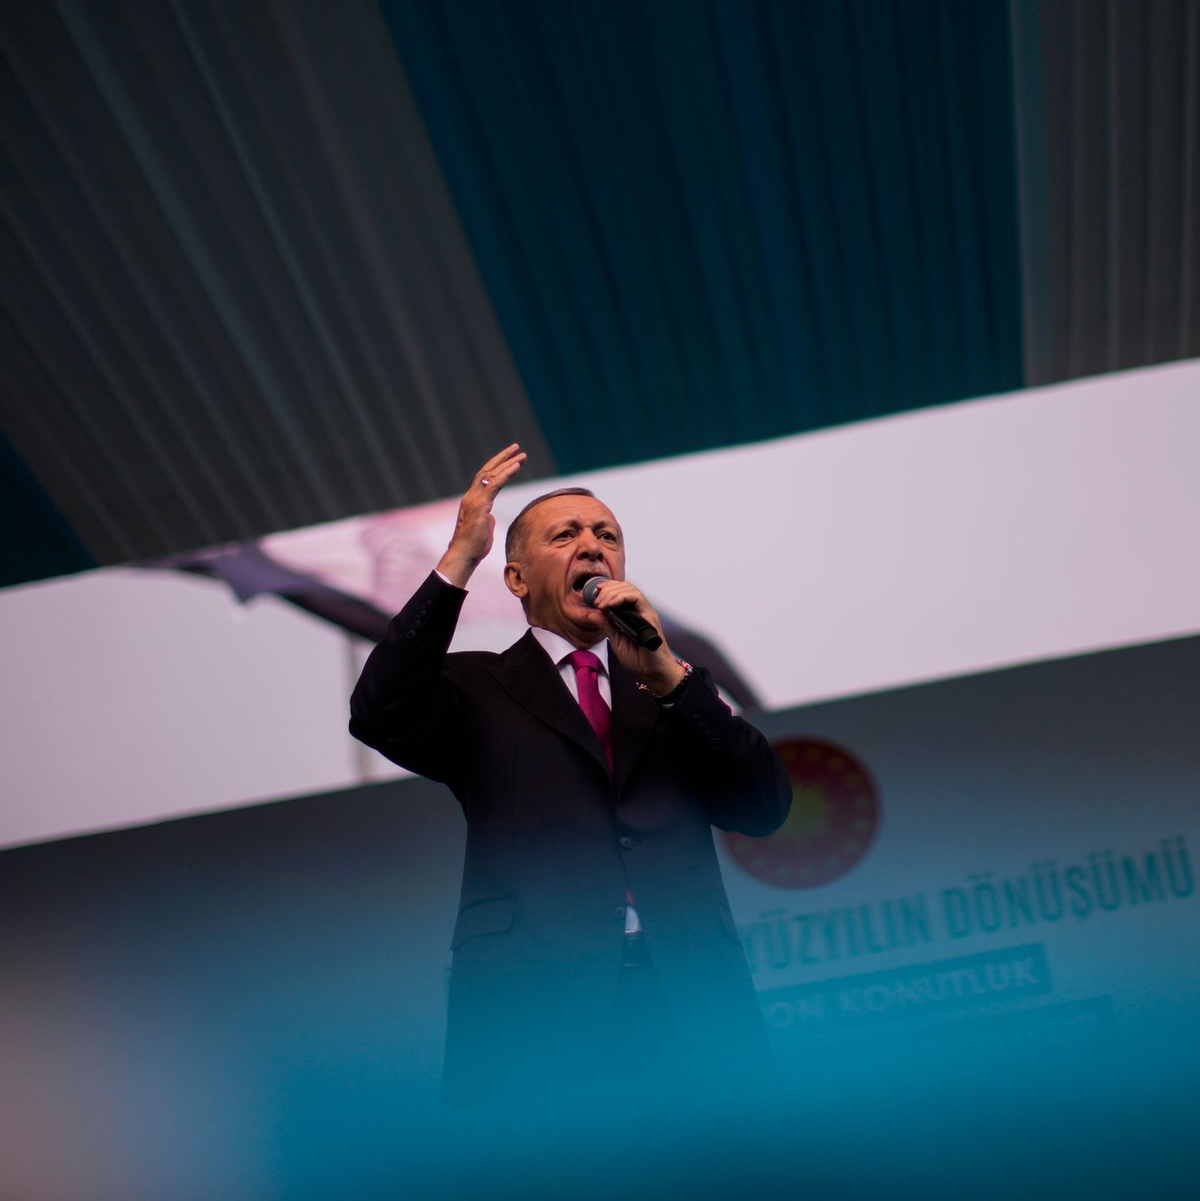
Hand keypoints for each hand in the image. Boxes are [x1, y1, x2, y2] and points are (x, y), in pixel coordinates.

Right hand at [437, 444, 525, 586]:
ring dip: (508, 463)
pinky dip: (506, 473)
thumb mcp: (483, 529)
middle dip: (502, 458)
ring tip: (521, 455)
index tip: (511, 459)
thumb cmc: (473, 547)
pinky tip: (516, 466)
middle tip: (516, 448)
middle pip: (487, 470)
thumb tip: (491, 518)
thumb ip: (487, 520)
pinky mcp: (480, 504)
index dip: (497, 467)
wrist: (464, 555)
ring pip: (491, 474)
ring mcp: (474, 499)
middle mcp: (471, 496)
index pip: (484, 478)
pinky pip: (495, 484)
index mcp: (472, 500)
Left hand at [588, 579, 684, 692]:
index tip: (595, 590)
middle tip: (596, 600)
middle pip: (626, 587)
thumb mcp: (616, 640)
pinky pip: (638, 599)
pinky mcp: (650, 618)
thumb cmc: (639, 658)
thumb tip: (592, 614)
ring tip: (601, 603)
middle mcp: (641, 611)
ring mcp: (646, 613)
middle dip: (608, 589)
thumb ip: (606, 626)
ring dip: (613, 592)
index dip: (608, 587)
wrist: (653, 671)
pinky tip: (611, 604)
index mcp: (633, 614)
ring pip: (631, 589)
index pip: (622, 592)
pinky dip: (622, 597)